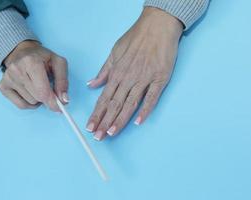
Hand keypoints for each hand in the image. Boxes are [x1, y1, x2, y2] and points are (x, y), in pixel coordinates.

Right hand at [0, 41, 67, 110]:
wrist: (22, 51)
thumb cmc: (43, 58)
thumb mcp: (58, 63)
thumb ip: (63, 81)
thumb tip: (64, 100)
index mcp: (31, 62)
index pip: (43, 91)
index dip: (53, 101)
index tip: (60, 106)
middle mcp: (16, 70)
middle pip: (38, 98)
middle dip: (47, 97)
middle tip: (49, 88)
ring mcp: (8, 79)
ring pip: (30, 103)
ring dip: (38, 99)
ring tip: (38, 85)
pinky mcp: (2, 86)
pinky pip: (21, 105)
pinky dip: (29, 103)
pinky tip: (31, 92)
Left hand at [86, 7, 182, 139]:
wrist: (157, 26)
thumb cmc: (135, 38)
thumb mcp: (114, 52)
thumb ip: (104, 71)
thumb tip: (92, 84)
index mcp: (116, 73)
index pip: (103, 98)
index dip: (96, 114)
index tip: (90, 126)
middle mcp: (128, 78)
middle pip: (114, 104)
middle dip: (104, 122)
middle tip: (98, 137)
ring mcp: (144, 79)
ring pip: (129, 104)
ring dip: (119, 120)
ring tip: (111, 133)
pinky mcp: (159, 79)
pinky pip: (151, 97)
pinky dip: (145, 110)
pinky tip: (138, 122)